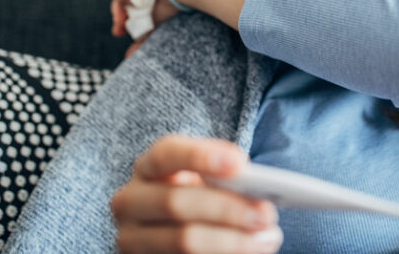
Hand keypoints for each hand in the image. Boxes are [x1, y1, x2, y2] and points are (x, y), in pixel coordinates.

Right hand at [111, 135, 282, 253]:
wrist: (171, 232)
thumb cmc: (199, 198)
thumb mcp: (204, 182)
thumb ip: (221, 178)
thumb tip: (256, 189)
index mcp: (147, 168)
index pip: (166, 154)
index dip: (201, 156)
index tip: (240, 164)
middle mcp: (130, 201)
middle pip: (176, 202)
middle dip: (227, 208)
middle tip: (266, 213)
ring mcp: (131, 239)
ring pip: (183, 241)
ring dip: (233, 241)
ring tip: (269, 238)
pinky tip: (251, 252)